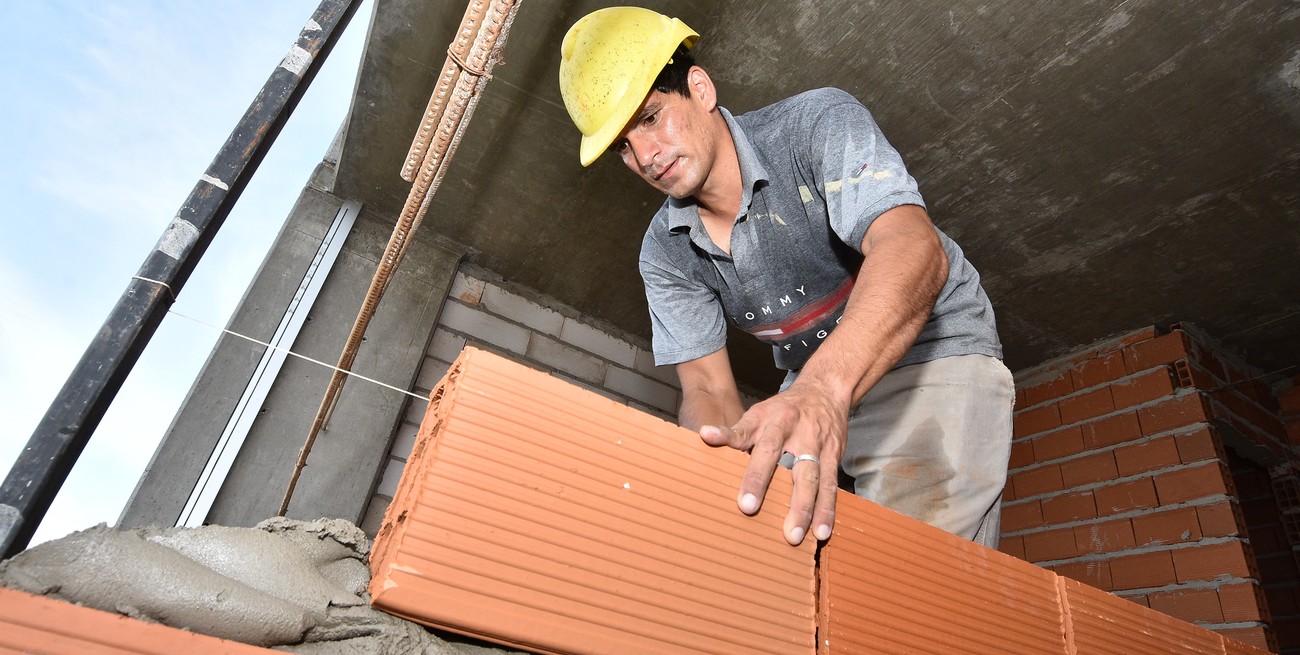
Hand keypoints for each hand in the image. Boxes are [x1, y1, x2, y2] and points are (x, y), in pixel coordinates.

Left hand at [698, 382, 846, 545]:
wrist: (825, 391)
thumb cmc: (784, 409)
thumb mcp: (759, 413)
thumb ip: (738, 432)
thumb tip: (705, 437)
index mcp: (769, 418)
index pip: (745, 433)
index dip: (726, 440)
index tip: (712, 450)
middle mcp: (792, 428)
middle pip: (776, 455)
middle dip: (762, 482)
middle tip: (748, 509)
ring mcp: (816, 442)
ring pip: (810, 477)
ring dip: (804, 508)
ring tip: (796, 536)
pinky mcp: (834, 456)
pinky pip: (830, 485)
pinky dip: (827, 509)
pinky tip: (822, 531)